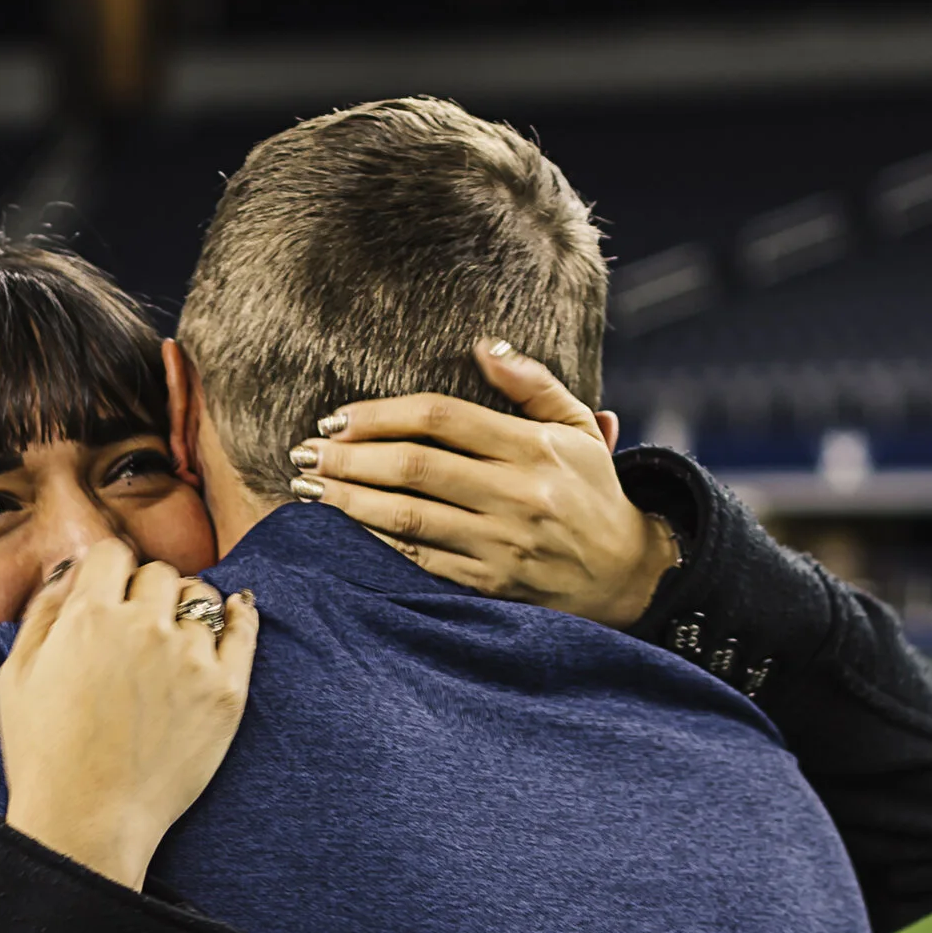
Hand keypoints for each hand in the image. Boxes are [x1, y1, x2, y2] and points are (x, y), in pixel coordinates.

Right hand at [0, 537, 258, 888]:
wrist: (88, 823)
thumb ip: (42, 610)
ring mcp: (191, 659)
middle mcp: (144, 627)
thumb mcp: (15, 676)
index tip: (110, 595)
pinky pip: (244, 631)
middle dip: (146, 593)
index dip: (109, 573)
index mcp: (88, 616)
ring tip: (175, 640)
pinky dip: (240, 618)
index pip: (112, 554)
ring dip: (187, 609)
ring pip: (202, 597)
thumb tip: (71, 568)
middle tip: (138, 629)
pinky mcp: (227, 692)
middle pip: (159, 573)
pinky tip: (234, 616)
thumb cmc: (43, 755)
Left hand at [288, 341, 680, 628]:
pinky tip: (341, 529)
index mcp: (535, 448)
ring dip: (348, 501)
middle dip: (350, 458)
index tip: (337, 417)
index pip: (443, 418)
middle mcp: (519, 495)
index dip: (381, 414)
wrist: (627, 576)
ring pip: (409, 517)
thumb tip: (482, 345)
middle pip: (415, 466)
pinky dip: (375, 543)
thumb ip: (532, 383)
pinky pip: (420, 561)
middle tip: (304, 451)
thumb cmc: (592, 491)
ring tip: (307, 487)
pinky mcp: (490, 586)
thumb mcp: (576, 428)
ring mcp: (503, 545)